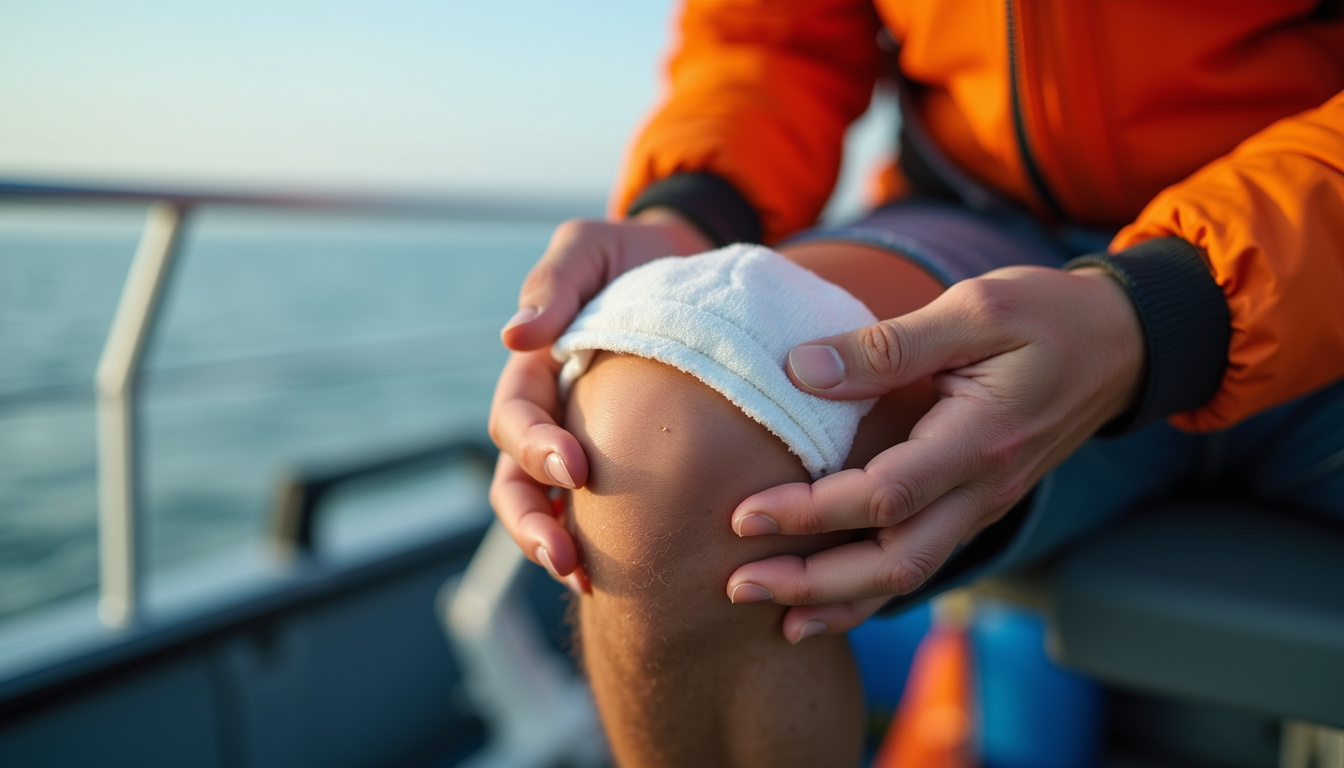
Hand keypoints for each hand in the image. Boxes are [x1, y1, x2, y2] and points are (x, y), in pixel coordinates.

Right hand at [489, 210, 712, 589]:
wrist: (689, 268)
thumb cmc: (631, 255)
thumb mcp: (590, 249)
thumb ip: (554, 283)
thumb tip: (513, 337)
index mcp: (534, 372)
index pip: (515, 420)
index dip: (535, 448)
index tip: (574, 468)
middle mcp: (550, 417)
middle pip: (517, 483)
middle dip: (532, 524)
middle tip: (565, 558)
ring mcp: (582, 443)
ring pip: (549, 509)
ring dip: (556, 548)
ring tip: (584, 581)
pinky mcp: (623, 462)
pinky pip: (606, 512)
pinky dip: (608, 542)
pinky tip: (640, 571)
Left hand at [724, 266, 1144, 641]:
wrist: (1123, 345)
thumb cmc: (1048, 316)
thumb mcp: (976, 308)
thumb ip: (888, 344)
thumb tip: (800, 370)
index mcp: (981, 439)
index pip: (884, 496)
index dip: (811, 513)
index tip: (744, 513)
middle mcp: (984, 488)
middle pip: (893, 562)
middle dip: (812, 582)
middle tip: (738, 584)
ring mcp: (983, 505)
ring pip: (907, 576)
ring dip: (836, 600)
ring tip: (767, 608)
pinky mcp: (976, 506)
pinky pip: (919, 561)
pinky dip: (867, 591)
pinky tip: (820, 603)